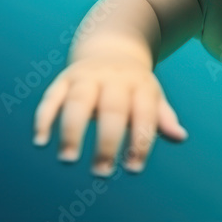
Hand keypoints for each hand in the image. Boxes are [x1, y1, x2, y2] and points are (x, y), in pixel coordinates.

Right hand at [33, 55, 187, 175]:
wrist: (112, 49)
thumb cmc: (135, 86)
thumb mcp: (152, 97)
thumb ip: (162, 118)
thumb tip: (180, 136)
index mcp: (140, 85)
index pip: (144, 114)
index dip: (140, 140)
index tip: (133, 168)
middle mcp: (114, 78)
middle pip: (112, 108)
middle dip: (107, 141)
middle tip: (102, 171)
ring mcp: (87, 76)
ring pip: (78, 101)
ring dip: (72, 130)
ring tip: (68, 159)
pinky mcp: (64, 78)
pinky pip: (52, 96)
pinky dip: (44, 117)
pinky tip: (40, 141)